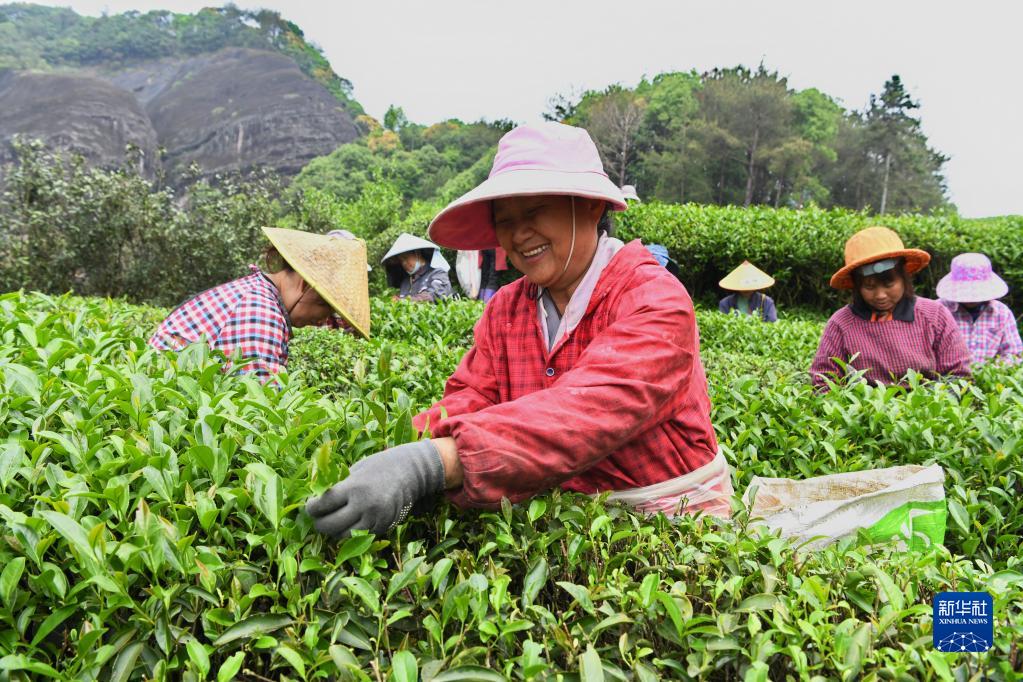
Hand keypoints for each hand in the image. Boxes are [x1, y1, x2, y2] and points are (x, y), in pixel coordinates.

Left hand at [306, 440, 445, 537]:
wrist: (410, 471)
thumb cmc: (378, 466)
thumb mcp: (355, 471)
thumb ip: (338, 487)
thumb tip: (316, 501)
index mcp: (354, 488)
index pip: (322, 506)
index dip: (311, 508)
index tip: (310, 506)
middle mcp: (364, 506)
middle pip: (329, 525)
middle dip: (319, 523)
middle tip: (317, 517)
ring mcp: (374, 519)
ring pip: (343, 536)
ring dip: (334, 530)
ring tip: (333, 520)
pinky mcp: (383, 527)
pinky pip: (359, 536)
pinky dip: (351, 532)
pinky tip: (350, 522)